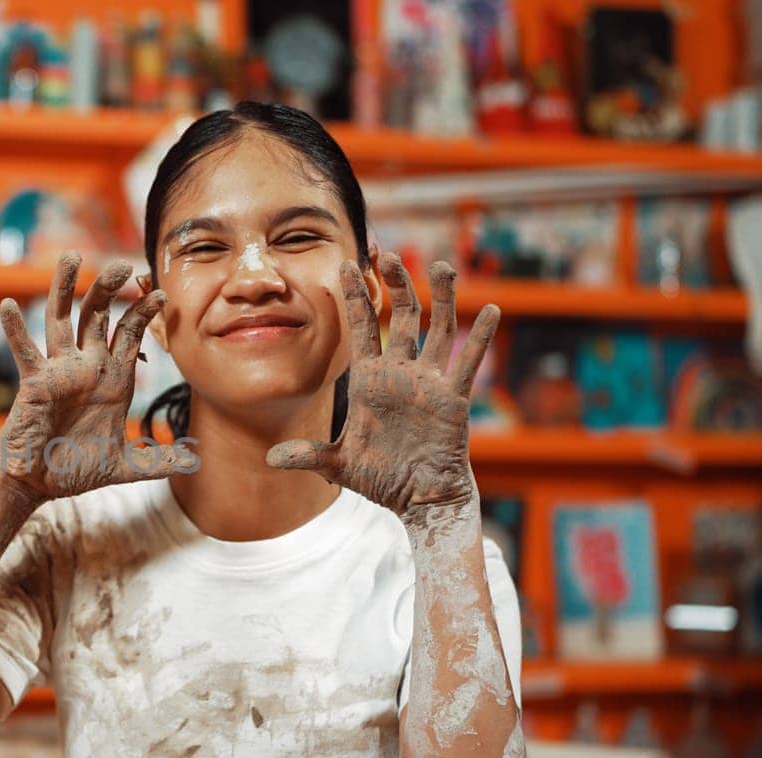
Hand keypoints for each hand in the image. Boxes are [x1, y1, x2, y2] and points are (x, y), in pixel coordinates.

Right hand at [0, 252, 194, 502]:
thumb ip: (156, 461)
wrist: (38, 483)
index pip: (129, 335)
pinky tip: (9, 304)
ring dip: (64, 289)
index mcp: (111, 380)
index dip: (143, 312)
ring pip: (61, 321)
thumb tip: (193, 461)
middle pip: (98, 316)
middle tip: (123, 265)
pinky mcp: (34, 383)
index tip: (161, 293)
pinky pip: (24, 351)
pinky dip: (15, 329)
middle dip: (110, 289)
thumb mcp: (123, 466)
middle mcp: (85, 367)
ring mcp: (58, 372)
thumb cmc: (73, 468)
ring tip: (71, 258)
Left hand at [267, 254, 498, 520]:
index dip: (356, 297)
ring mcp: (430, 383)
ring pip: (438, 329)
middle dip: (396, 284)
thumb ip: (309, 455)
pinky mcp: (454, 399)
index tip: (346, 265)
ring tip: (440, 265)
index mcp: (371, 380)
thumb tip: (271, 457)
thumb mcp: (339, 465)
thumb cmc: (381, 478)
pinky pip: (467, 364)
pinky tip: (490, 311)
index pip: (363, 328)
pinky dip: (479, 338)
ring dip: (442, 298)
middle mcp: (401, 373)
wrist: (418, 499)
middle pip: (402, 317)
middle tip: (387, 254)